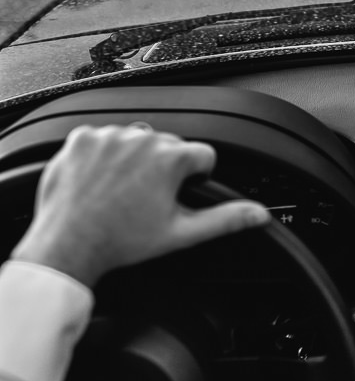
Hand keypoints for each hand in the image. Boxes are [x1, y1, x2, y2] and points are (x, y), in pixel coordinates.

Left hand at [12, 124, 270, 285]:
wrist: (70, 244)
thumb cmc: (122, 241)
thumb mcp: (182, 233)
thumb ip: (225, 219)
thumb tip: (258, 214)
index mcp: (170, 159)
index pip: (202, 155)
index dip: (196, 177)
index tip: (178, 194)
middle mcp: (140, 139)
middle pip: (169, 146)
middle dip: (164, 169)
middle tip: (148, 200)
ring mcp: (108, 136)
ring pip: (137, 141)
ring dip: (135, 160)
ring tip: (122, 193)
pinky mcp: (82, 138)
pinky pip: (104, 139)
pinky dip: (105, 156)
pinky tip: (102, 182)